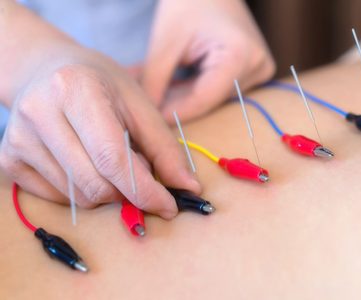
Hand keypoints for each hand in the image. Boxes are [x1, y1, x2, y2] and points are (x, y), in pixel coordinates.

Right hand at [0, 45, 200, 218]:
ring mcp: (17, 138)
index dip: (145, 190)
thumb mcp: (139, 104)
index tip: (170, 205)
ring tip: (111, 161)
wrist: (46, 69)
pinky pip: (58, 199)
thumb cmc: (99, 84)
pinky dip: (84, 192)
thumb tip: (188, 187)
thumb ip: (165, 148)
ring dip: (108, 192)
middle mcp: (39, 113)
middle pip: (94, 184)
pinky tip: (86, 165)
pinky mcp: (8, 159)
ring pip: (78, 197)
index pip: (112, 158)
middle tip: (141, 177)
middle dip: (129, 193)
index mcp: (75, 90)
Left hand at [142, 0, 274, 121]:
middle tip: (147, 108)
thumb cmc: (189, 2)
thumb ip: (155, 80)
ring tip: (157, 92)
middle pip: (211, 101)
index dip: (176, 112)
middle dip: (177, 104)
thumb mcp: (166, 40)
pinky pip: (222, 91)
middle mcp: (258, 67)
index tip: (150, 122)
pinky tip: (174, 87)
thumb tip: (149, 116)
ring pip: (215, 99)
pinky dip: (196, 90)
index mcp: (239, 55)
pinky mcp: (256, 72)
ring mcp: (260, 70)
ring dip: (185, 97)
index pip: (204, 99)